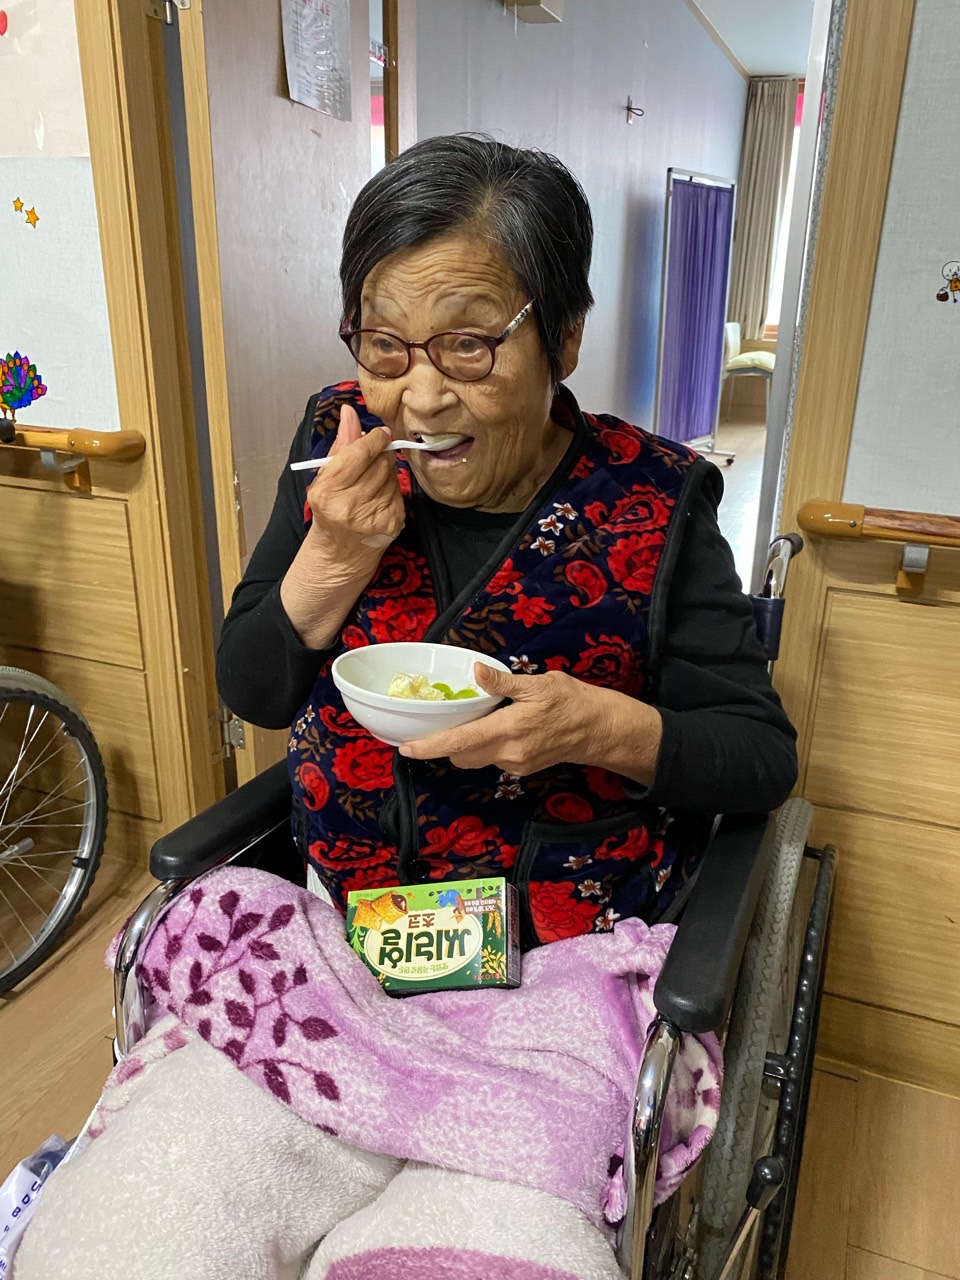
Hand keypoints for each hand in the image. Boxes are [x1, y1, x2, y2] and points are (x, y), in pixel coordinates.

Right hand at [280, 405, 404, 648]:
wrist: (340, 553)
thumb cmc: (330, 510)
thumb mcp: (326, 477)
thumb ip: (342, 444)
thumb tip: (349, 412)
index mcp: (328, 491)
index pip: (359, 452)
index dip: (373, 439)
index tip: (379, 433)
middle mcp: (350, 506)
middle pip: (380, 462)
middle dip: (380, 454)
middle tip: (374, 458)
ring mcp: (373, 517)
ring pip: (392, 476)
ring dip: (386, 473)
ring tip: (372, 483)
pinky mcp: (392, 523)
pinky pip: (399, 492)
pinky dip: (391, 490)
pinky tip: (379, 498)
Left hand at [399, 664, 661, 783]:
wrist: (600, 729)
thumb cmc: (571, 701)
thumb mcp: (539, 683)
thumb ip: (503, 682)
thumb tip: (476, 671)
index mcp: (508, 730)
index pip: (459, 743)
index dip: (430, 747)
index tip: (406, 749)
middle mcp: (508, 753)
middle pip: (461, 756)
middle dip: (447, 743)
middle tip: (444, 720)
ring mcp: (515, 765)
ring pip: (477, 758)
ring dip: (468, 744)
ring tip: (477, 719)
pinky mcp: (523, 768)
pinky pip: (493, 759)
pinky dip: (487, 745)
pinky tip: (499, 726)